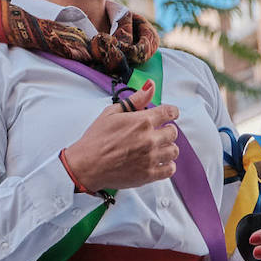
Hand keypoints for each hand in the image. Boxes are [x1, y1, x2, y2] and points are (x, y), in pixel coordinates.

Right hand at [61, 82, 180, 192]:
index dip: (171, 112)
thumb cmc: (96, 140)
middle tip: (156, 133)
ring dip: (167, 147)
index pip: (169, 112)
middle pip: (173, 132)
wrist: (86, 165)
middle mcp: (149, 139)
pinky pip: (170, 169)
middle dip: (166, 130)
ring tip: (156, 148)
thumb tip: (150, 86)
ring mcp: (150, 158)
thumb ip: (135, 99)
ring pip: (173, 150)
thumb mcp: (111, 113)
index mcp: (142, 121)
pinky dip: (167, 165)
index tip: (170, 114)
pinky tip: (158, 162)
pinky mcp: (149, 174)